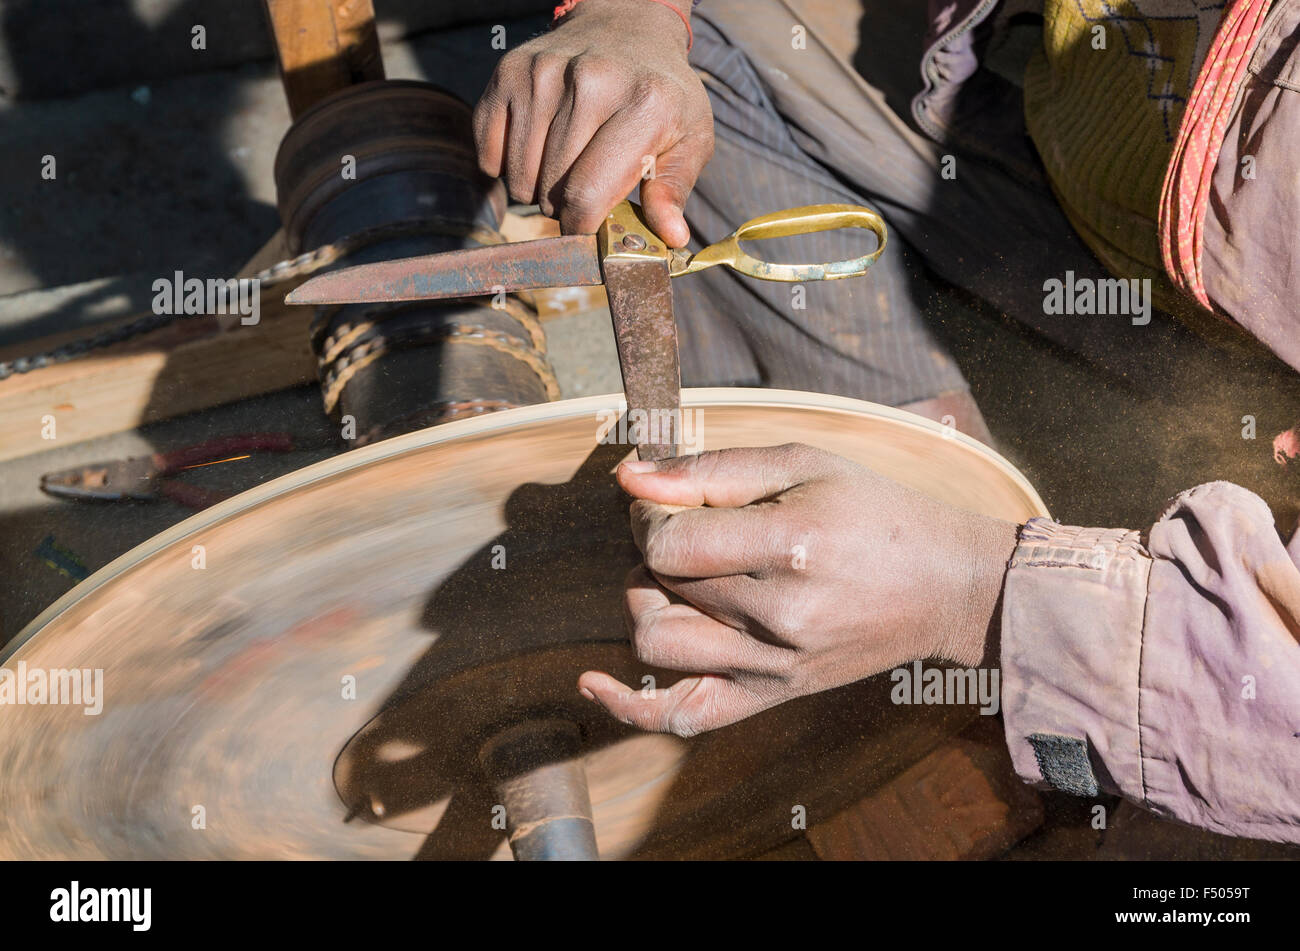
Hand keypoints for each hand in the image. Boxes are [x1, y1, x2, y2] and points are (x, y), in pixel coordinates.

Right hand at [473, 0, 712, 246]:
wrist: (627, 26)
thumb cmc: (662, 95)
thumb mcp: (690, 138)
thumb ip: (674, 189)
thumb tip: (671, 236)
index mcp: (644, 103)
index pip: (588, 195)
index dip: (582, 228)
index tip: (587, 231)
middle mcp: (590, 81)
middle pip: (550, 190)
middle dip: (563, 209)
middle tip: (583, 190)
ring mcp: (543, 72)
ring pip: (518, 177)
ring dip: (535, 190)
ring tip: (563, 169)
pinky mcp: (509, 70)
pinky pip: (490, 152)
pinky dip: (505, 166)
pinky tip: (536, 149)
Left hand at [578, 444, 1019, 735]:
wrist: (947, 587)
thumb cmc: (876, 513)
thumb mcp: (803, 464)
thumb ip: (711, 469)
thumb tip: (628, 478)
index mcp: (792, 546)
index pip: (668, 542)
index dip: (649, 516)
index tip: (668, 500)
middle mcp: (781, 614)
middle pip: (661, 584)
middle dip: (653, 547)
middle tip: (685, 525)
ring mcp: (775, 665)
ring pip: (657, 643)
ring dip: (646, 602)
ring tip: (680, 578)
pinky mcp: (773, 695)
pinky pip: (684, 717)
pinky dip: (629, 705)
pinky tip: (591, 682)